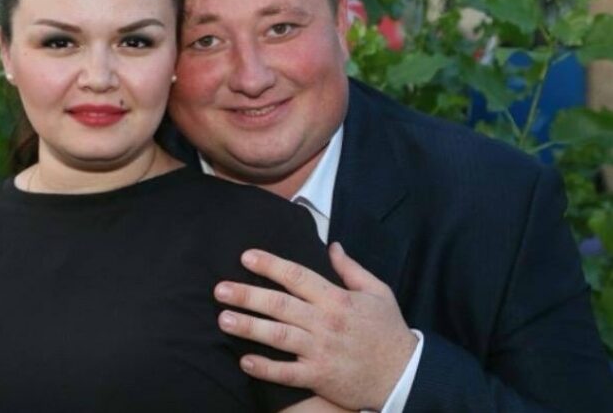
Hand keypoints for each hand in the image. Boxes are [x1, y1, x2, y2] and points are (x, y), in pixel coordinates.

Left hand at [214, 243, 416, 410]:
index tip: (246, 257)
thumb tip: (332, 246)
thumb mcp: (378, 292)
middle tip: (220, 289)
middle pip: (280, 305)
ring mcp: (321, 351)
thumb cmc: (389, 331)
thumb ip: (351, 269)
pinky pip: (287, 373)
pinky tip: (244, 361)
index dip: (270, 265)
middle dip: (248, 295)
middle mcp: (325, 322)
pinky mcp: (320, 377)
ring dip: (249, 327)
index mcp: (337, 299)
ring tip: (223, 319)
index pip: (297, 276)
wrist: (405, 375)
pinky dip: (265, 368)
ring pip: (279, 336)